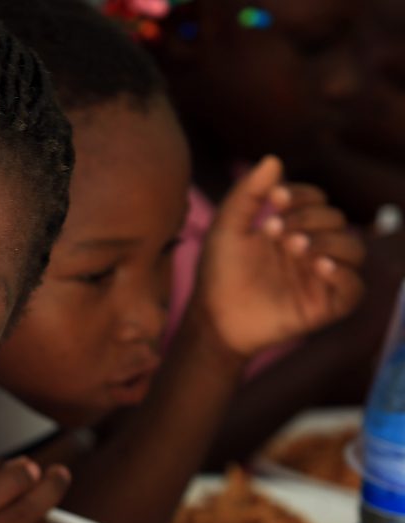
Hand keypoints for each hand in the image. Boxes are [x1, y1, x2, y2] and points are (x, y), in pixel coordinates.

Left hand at [197, 155, 365, 356]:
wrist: (213, 319)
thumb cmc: (218, 274)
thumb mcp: (227, 228)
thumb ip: (247, 194)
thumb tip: (274, 159)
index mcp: (292, 229)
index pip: (317, 200)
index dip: (301, 194)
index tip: (274, 197)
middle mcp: (311, 251)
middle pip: (336, 220)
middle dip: (309, 218)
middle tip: (275, 230)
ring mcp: (320, 278)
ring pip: (353, 249)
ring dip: (329, 241)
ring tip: (295, 246)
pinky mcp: (325, 306)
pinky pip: (354, 288)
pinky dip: (342, 274)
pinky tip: (317, 266)